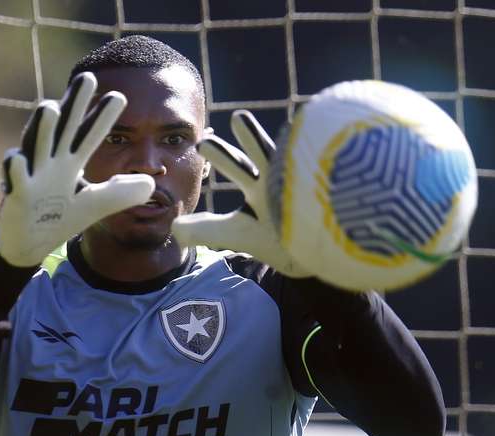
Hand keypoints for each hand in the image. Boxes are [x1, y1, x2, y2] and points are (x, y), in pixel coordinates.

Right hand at [0, 72, 154, 266]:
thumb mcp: (96, 205)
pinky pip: (16, 179)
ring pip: (36, 146)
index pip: (89, 135)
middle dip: (74, 105)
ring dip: (42, 127)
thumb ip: (120, 193)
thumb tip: (150, 183)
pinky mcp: (17, 195)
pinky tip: (18, 158)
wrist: (30, 242)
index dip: (103, 117)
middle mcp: (50, 162)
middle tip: (87, 78)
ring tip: (51, 106)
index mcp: (70, 163)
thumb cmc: (61, 217)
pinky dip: (15, 170)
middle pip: (63, 128)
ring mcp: (32, 175)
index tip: (119, 96)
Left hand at [171, 110, 307, 276]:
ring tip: (242, 120)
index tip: (202, 143)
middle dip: (241, 146)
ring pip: (283, 160)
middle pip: (259, 157)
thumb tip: (174, 226)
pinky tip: (303, 138)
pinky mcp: (320, 187)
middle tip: (222, 129)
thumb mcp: (237, 233)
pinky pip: (315, 166)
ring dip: (261, 143)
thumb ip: (206, 230)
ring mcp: (302, 183)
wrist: (316, 256)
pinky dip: (308, 155)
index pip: (237, 164)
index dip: (220, 155)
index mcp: (260, 186)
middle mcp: (280, 180)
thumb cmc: (279, 243)